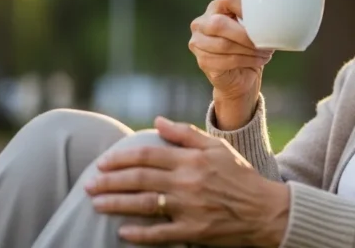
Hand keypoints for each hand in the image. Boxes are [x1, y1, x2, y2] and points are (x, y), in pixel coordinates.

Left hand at [86, 117, 289, 246]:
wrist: (265, 210)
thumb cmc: (240, 176)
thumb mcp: (218, 147)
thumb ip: (186, 134)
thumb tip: (157, 121)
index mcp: (192, 159)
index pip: (147, 155)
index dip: (121, 158)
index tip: (102, 163)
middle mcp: (187, 181)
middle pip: (139, 178)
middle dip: (109, 181)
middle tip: (89, 184)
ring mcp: (189, 207)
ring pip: (143, 204)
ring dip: (116, 204)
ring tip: (96, 204)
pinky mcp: (193, 231)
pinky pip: (160, 234)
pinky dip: (139, 234)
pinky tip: (122, 232)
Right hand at [190, 0, 273, 127]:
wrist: (240, 75)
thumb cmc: (250, 46)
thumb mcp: (256, 28)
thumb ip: (262, 18)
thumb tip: (284, 16)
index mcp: (217, 6)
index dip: (246, 6)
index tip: (264, 18)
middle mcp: (202, 22)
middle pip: (219, 24)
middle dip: (246, 36)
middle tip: (264, 44)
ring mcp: (199, 42)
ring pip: (224, 45)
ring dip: (249, 51)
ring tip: (264, 53)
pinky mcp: (202, 61)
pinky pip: (225, 61)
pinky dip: (246, 61)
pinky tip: (257, 61)